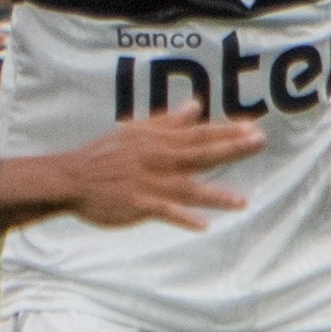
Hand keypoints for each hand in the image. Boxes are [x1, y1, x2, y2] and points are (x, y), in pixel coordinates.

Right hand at [61, 112, 265, 229]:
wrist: (72, 178)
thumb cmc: (104, 155)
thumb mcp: (135, 131)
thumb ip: (168, 121)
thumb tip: (195, 106)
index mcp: (157, 141)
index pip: (198, 134)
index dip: (226, 131)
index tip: (253, 127)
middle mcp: (157, 159)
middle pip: (199, 154)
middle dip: (230, 149)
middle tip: (258, 144)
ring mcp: (148, 182)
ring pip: (187, 187)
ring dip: (215, 194)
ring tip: (241, 201)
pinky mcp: (138, 204)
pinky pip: (165, 212)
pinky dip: (183, 218)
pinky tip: (203, 225)